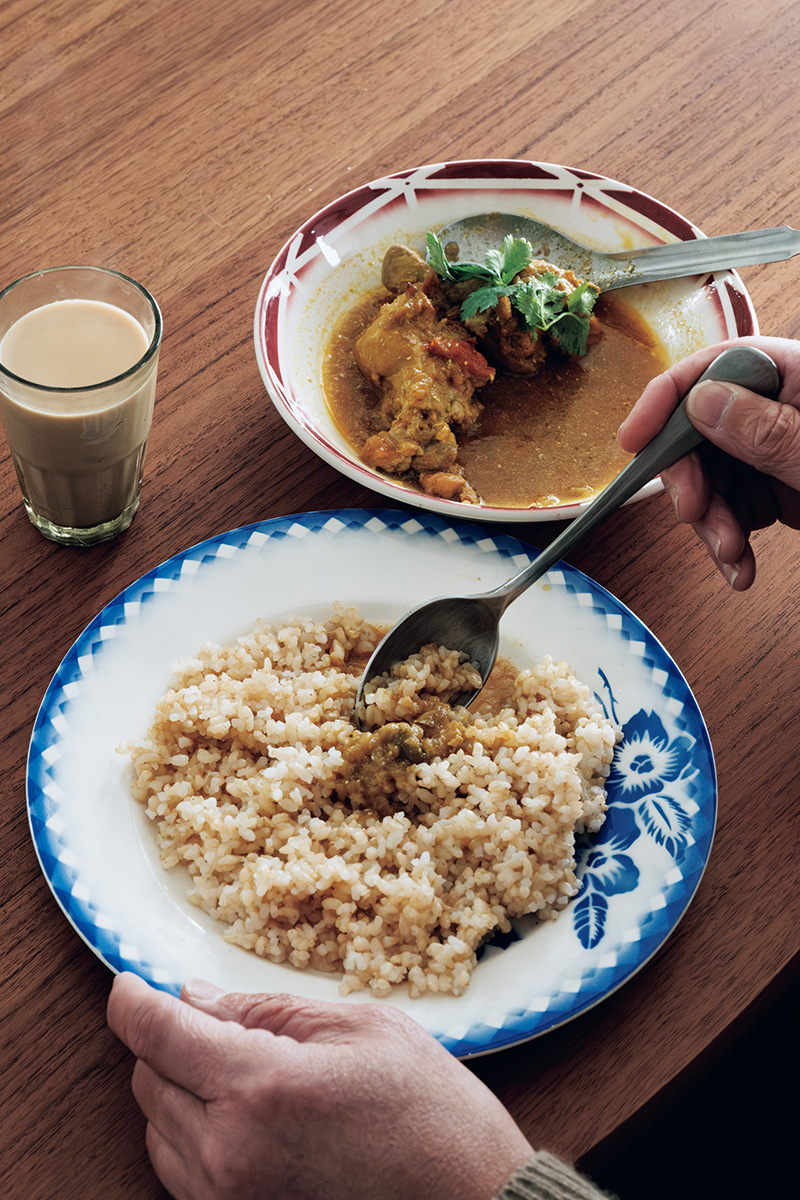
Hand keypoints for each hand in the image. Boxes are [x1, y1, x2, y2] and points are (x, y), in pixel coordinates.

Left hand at [107, 973, 532, 1199]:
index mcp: (260, 1088)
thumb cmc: (430, 1111)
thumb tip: (195, 998)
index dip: (132, 999)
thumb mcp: (359, 1027)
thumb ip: (265, 1011)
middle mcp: (229, 1154)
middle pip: (148, 1078)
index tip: (129, 982)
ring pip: (156, 1128)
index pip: (156, 1034)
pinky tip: (241, 1115)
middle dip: (167, 1039)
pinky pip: (180, 1173)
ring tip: (239, 1069)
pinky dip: (191, 1135)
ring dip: (178, 1089)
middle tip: (215, 1019)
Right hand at [618, 336, 799, 588]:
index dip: (664, 402)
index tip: (633, 442)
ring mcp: (774, 448)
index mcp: (789, 373)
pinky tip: (739, 568)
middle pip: (700, 434)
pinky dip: (731, 542)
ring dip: (712, 526)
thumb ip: (767, 427)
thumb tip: (703, 403)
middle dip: (691, 483)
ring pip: (712, 480)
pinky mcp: (777, 486)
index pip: (711, 368)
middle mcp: (775, 406)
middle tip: (695, 514)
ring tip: (731, 558)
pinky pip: (735, 509)